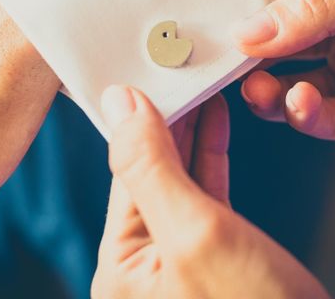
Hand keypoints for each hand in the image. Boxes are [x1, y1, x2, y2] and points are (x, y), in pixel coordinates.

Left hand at [92, 86, 328, 298]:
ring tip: (199, 85)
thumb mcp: (197, 233)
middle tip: (178, 69)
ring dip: (190, 132)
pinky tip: (214, 124)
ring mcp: (181, 261)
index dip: (139, 117)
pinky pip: (205, 196)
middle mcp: (144, 264)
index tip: (150, 70)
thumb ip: (151, 166)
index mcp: (122, 265)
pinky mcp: (215, 257)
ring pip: (179, 178)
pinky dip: (210, 158)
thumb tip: (119, 103)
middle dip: (166, 119)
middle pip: (151, 172)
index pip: (125, 171)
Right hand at [232, 0, 334, 148]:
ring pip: (294, 91)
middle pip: (281, 52)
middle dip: (251, 61)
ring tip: (259, 89)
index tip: (221, 30)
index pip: (286, 5)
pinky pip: (327, 121)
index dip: (252, 18)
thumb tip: (251, 28)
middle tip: (229, 66)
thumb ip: (321, 8)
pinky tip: (302, 103)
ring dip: (270, 93)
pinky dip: (306, 117)